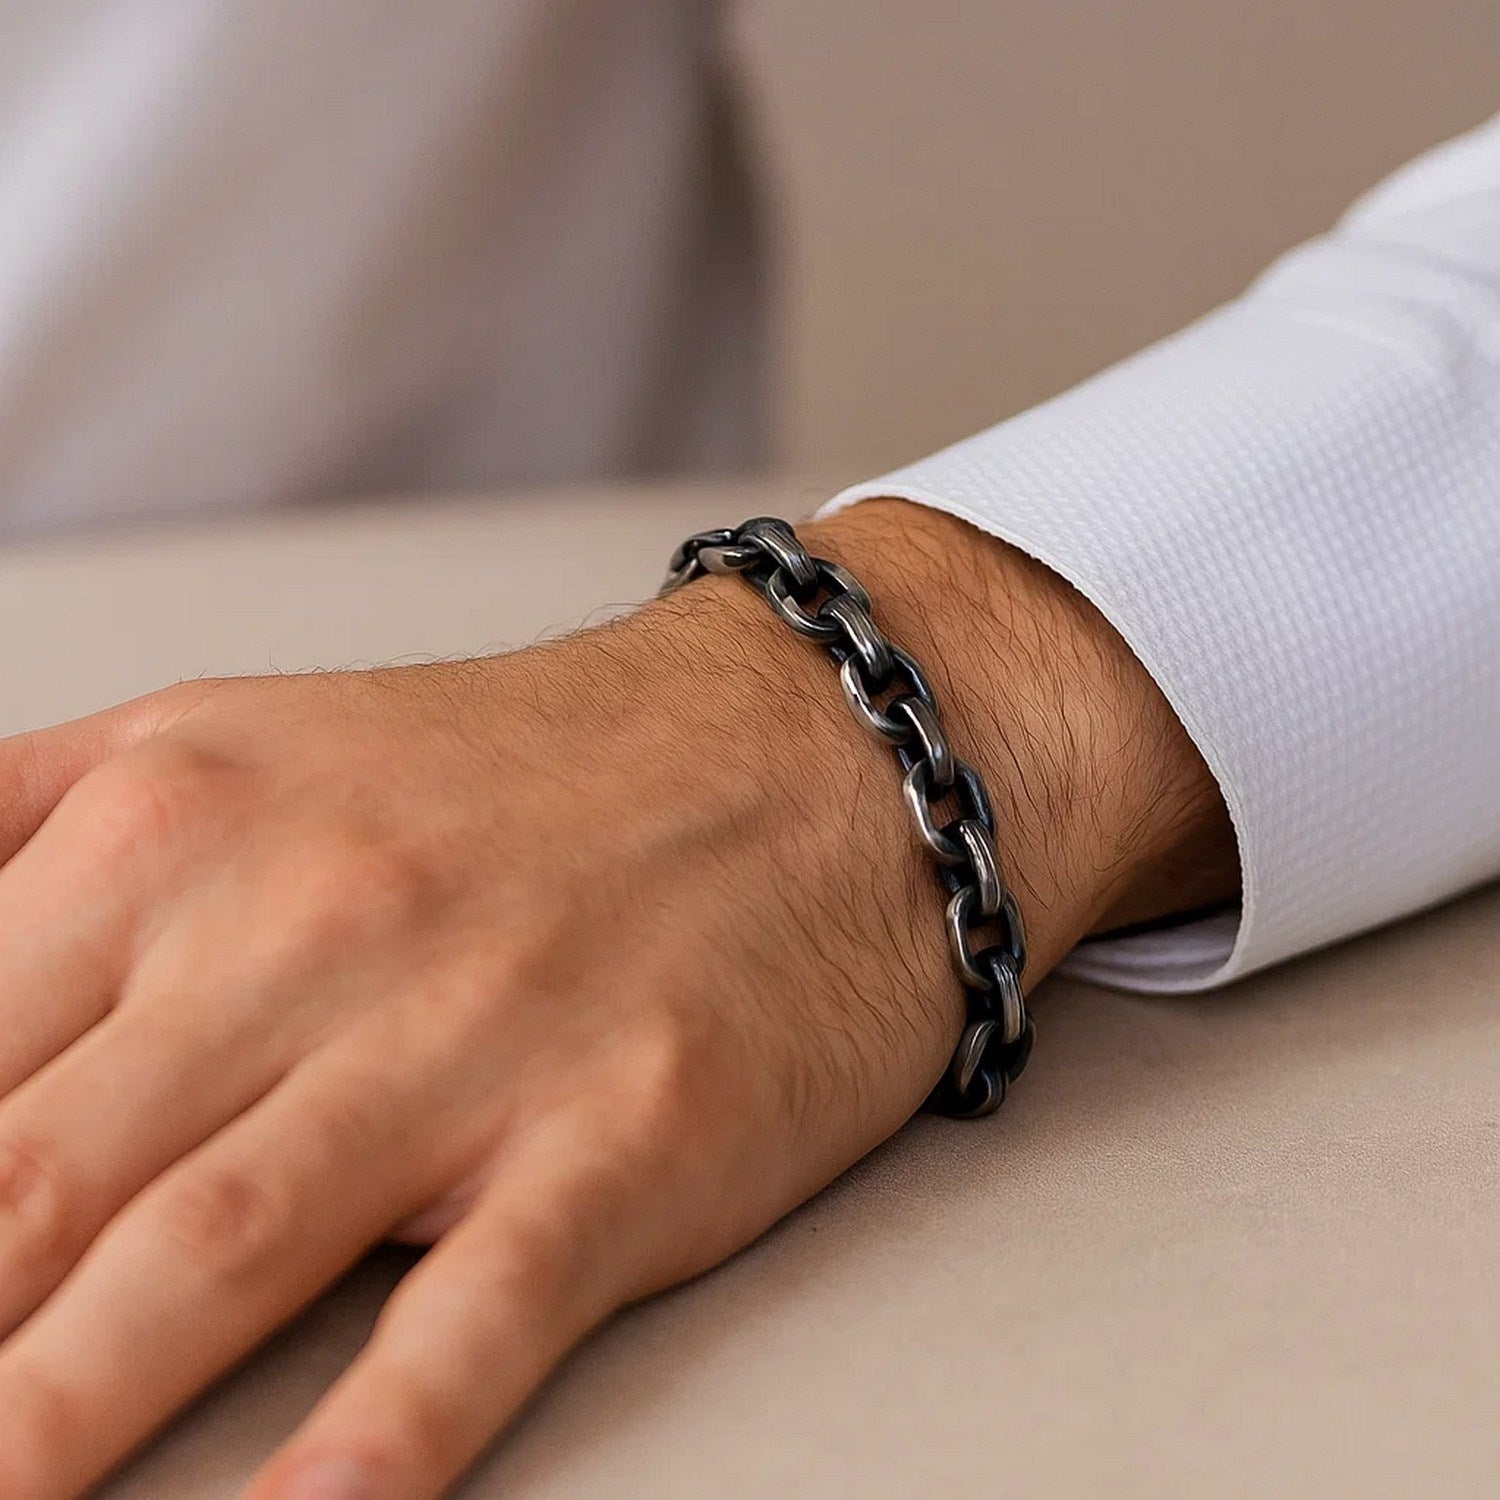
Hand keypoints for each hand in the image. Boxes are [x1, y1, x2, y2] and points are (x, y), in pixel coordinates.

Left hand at [0, 501, 1231, 1496]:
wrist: (812, 744)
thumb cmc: (532, 765)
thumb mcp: (244, 733)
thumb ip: (25, 820)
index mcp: (184, 821)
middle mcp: (314, 923)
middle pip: (30, 1180)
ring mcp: (478, 1035)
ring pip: (214, 1253)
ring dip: (62, 1416)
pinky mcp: (629, 1127)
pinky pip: (482, 1308)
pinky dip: (382, 1438)